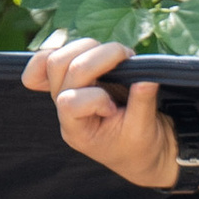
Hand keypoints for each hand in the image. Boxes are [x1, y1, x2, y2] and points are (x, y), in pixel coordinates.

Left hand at [21, 37, 172, 185]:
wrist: (136, 150)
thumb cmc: (138, 145)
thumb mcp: (145, 130)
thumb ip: (143, 102)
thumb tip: (147, 77)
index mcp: (76, 130)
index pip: (70, 103)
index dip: (96, 98)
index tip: (115, 109)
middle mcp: (63, 109)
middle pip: (59, 67)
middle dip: (95, 57)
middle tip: (125, 58)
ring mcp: (64, 91)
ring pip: (55, 55)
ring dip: (87, 47)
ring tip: (115, 55)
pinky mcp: (71, 78)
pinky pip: (52, 56)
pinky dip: (69, 47)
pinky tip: (90, 49)